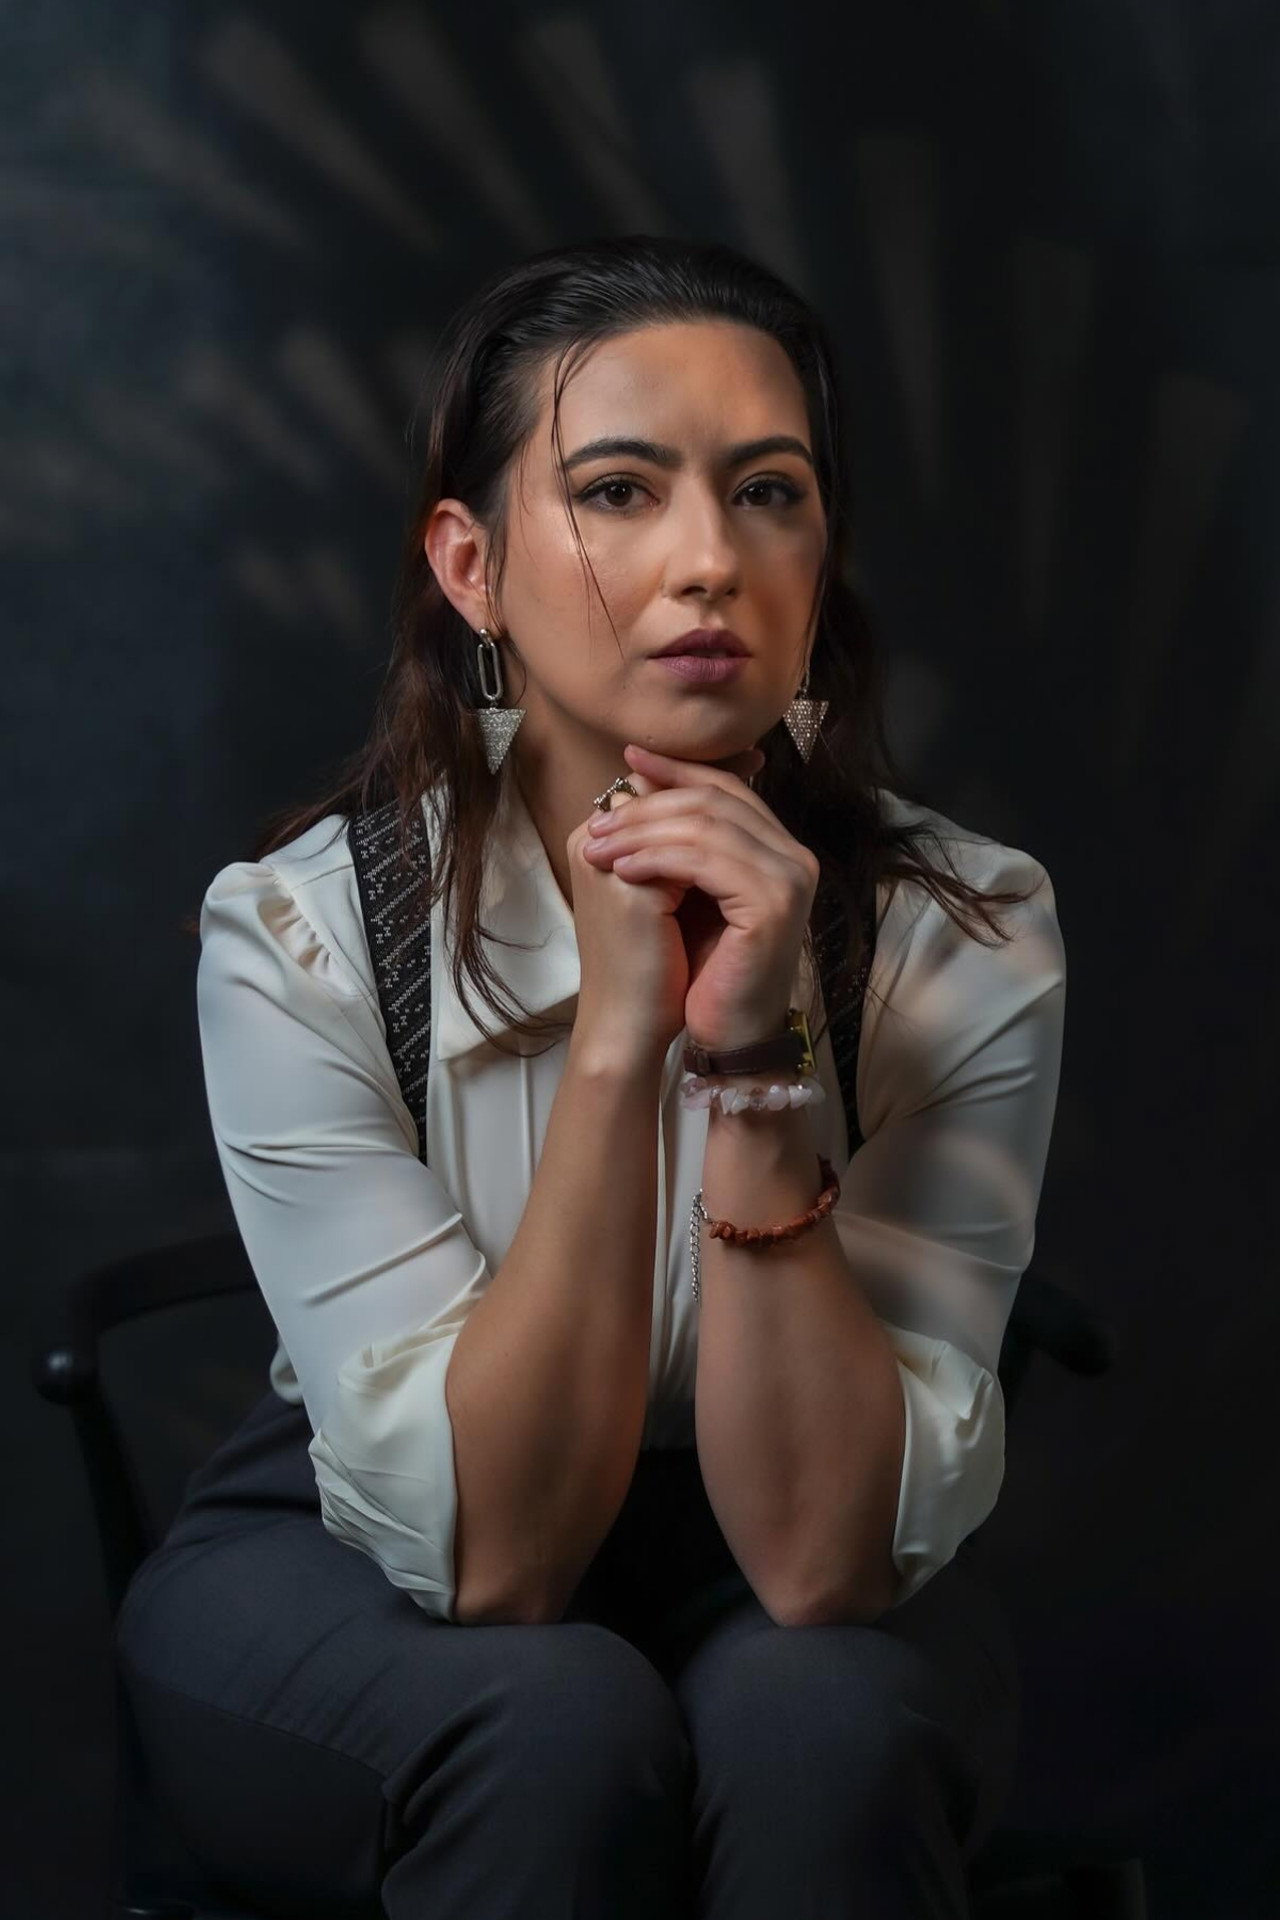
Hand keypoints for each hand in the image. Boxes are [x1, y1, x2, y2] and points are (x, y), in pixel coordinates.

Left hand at [581, 742, 819, 1051]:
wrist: (727, 1035)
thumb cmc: (704, 971)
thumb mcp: (689, 893)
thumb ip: (682, 844)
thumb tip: (636, 784)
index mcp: (779, 848)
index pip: (726, 788)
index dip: (677, 769)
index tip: (629, 759)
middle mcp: (795, 857)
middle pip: (714, 800)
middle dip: (649, 803)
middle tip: (598, 820)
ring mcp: (790, 879)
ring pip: (707, 825)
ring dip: (642, 830)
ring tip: (599, 845)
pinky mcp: (773, 906)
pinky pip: (705, 861)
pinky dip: (657, 858)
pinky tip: (623, 868)